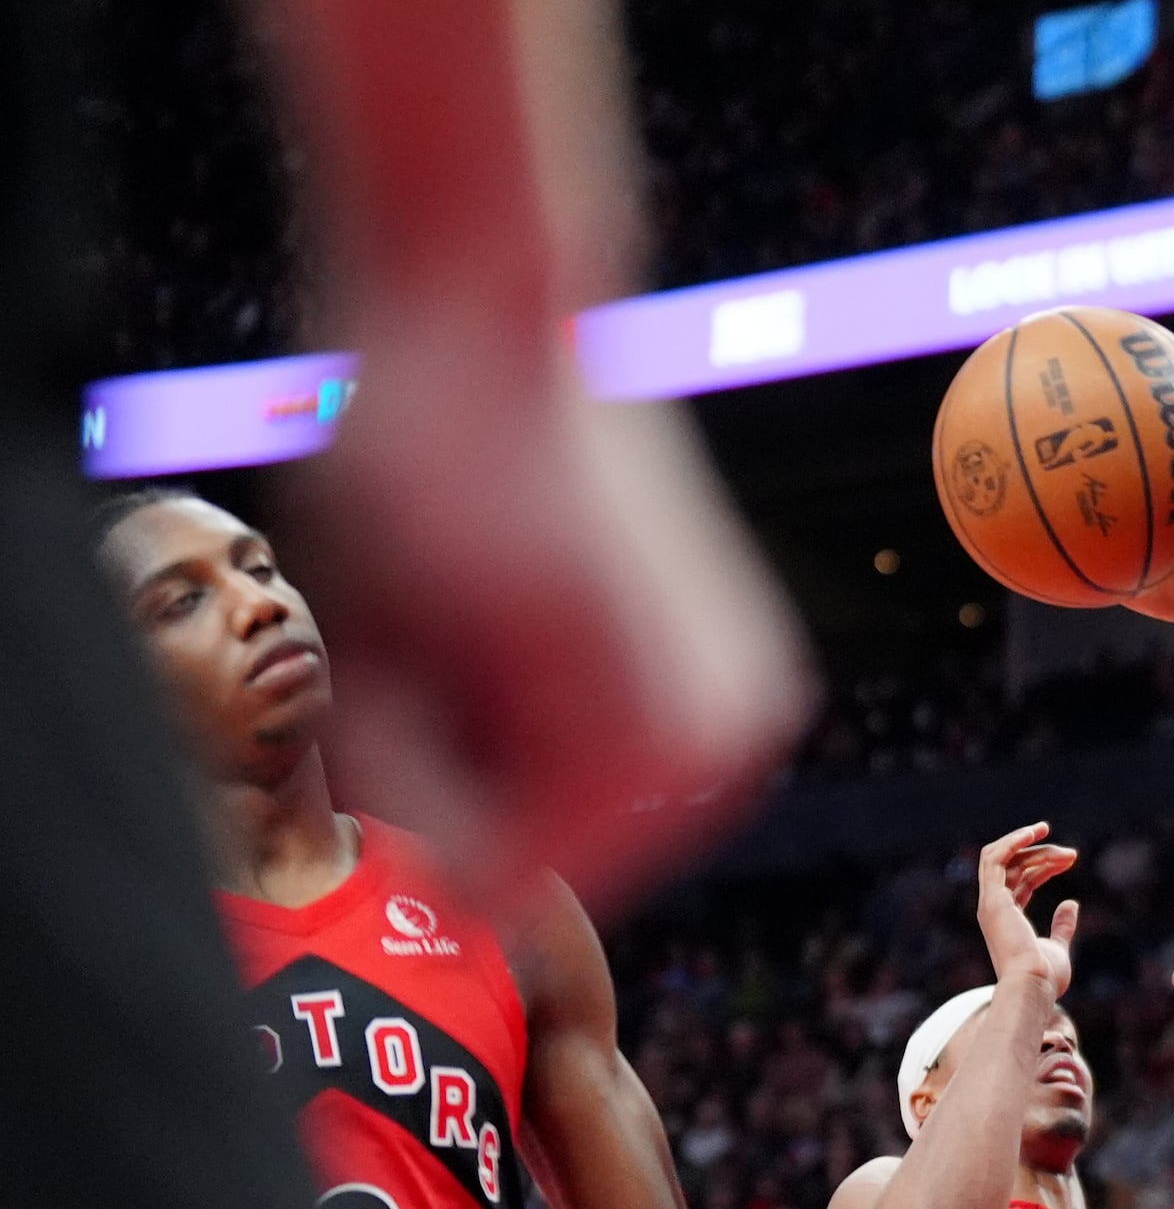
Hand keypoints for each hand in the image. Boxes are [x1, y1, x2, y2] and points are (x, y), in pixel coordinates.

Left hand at [306, 357, 815, 921]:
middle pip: (562, 847)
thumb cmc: (416, 465)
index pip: (506, 875)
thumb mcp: (385, 652)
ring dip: (512, 740)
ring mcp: (752, 706)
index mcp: (653, 749)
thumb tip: (476, 893)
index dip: (421, 792)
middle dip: (472, 770)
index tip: (401, 674)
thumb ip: (430, 794)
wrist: (495, 315)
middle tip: (434, 636)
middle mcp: (733, 741)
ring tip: (478, 616)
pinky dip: (560, 710)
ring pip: (595, 804)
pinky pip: (626, 755)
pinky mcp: (747, 673)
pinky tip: (536, 615)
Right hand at [977, 822, 1078, 994]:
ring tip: (1049, 831)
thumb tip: (1072, 904)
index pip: (1021, 880)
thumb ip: (1062, 926)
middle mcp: (994, 909)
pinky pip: (993, 858)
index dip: (1044, 866)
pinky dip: (1011, 841)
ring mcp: (990, 903)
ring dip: (1027, 843)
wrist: (1033, 986)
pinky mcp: (991, 899)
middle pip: (1014, 866)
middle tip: (1072, 855)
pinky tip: (1032, 832)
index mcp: (1006, 919)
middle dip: (1042, 853)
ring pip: (1004, 857)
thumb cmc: (1045, 976)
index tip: (1070, 859)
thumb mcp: (1058, 947)